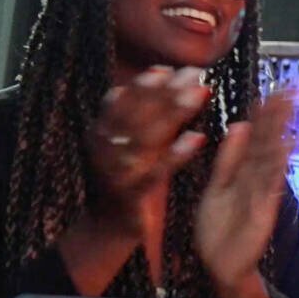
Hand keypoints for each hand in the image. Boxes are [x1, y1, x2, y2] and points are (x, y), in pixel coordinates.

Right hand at [86, 65, 209, 233]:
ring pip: (146, 137)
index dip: (143, 85)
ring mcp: (115, 172)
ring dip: (174, 113)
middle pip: (136, 115)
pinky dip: (177, 153)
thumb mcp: (126, 143)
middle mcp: (103, 150)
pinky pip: (157, 171)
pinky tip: (198, 138)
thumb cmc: (124, 180)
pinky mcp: (131, 194)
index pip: (121, 101)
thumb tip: (161, 73)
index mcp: (99, 134)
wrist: (107, 228)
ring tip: (199, 94)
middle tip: (193, 74)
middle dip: (166, 92)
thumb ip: (140, 113)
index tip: (166, 69)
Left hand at [195, 90, 295, 297]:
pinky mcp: (261, 209)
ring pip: (270, 155)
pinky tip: (285, 145)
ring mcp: (260, 192)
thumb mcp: (218, 185)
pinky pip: (269, 183)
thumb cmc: (219, 227)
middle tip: (291, 88)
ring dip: (281, 130)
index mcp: (242, 171)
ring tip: (291, 106)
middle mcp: (254, 178)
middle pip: (268, 140)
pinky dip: (277, 165)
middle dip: (278, 114)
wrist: (220, 264)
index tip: (275, 88)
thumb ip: (229, 158)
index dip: (265, 111)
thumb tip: (239, 126)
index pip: (255, 135)